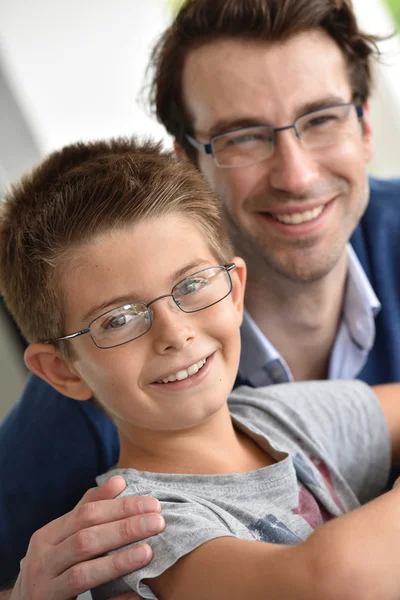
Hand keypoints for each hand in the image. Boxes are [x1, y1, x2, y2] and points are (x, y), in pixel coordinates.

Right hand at [9, 476, 164, 599]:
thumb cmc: (52, 566)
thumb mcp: (63, 536)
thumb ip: (88, 510)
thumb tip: (119, 481)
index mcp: (48, 536)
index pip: (86, 514)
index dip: (120, 507)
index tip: (152, 504)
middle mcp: (42, 560)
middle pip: (85, 539)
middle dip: (124, 529)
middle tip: (157, 522)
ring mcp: (45, 588)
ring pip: (82, 573)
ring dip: (118, 562)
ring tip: (147, 552)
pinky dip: (112, 598)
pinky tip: (135, 592)